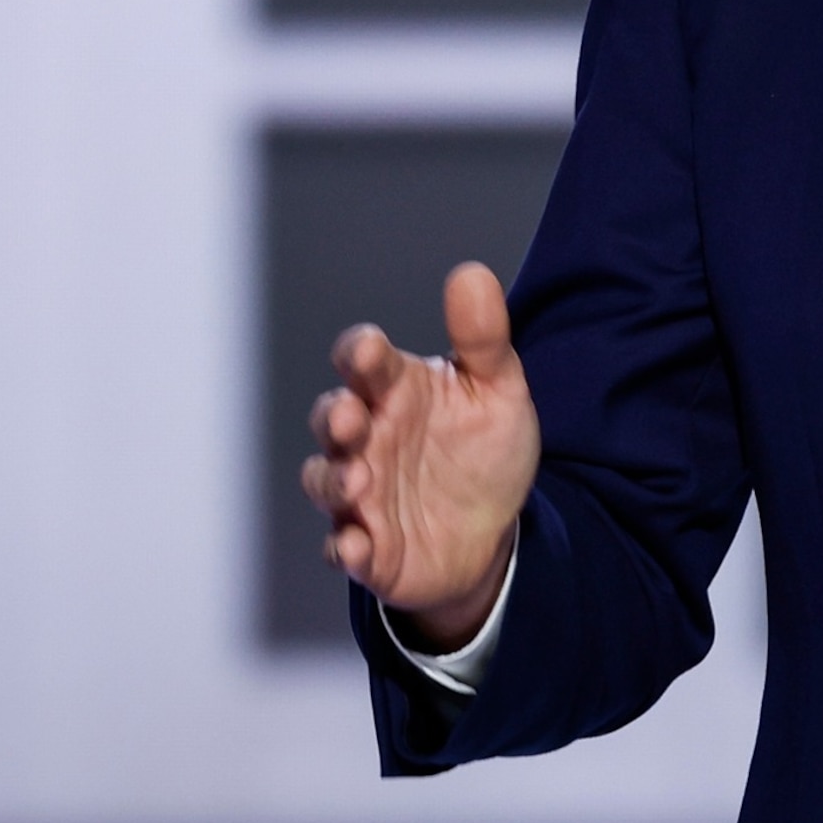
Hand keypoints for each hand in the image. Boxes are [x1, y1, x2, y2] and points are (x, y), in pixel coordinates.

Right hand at [303, 261, 539, 651]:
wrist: (496, 532)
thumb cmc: (483, 452)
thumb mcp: (497, 391)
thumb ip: (484, 338)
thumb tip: (472, 275)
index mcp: (397, 391)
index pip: (362, 362)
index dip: (359, 354)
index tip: (369, 350)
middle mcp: (370, 438)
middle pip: (332, 418)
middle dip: (335, 417)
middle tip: (351, 417)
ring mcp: (363, 494)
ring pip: (325, 481)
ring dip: (334, 480)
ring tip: (359, 481)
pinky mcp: (369, 548)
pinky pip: (342, 547)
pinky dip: (344, 547)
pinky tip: (356, 545)